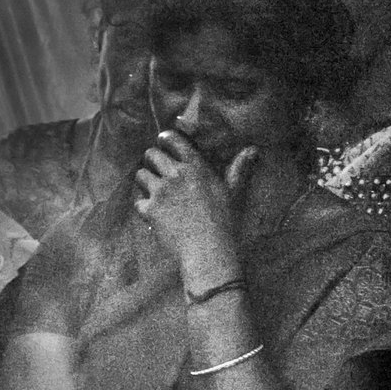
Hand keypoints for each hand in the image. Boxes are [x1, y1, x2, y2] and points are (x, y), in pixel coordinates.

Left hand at [134, 131, 247, 283]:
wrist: (208, 251)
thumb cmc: (225, 222)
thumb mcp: (234, 192)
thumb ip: (239, 169)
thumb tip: (253, 149)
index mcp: (196, 167)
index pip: (174, 140)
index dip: (165, 139)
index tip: (163, 142)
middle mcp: (175, 175)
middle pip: (151, 154)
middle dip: (151, 159)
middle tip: (156, 168)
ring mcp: (160, 192)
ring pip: (140, 174)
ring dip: (145, 180)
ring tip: (153, 190)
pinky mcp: (149, 210)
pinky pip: (137, 200)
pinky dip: (142, 205)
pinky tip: (151, 211)